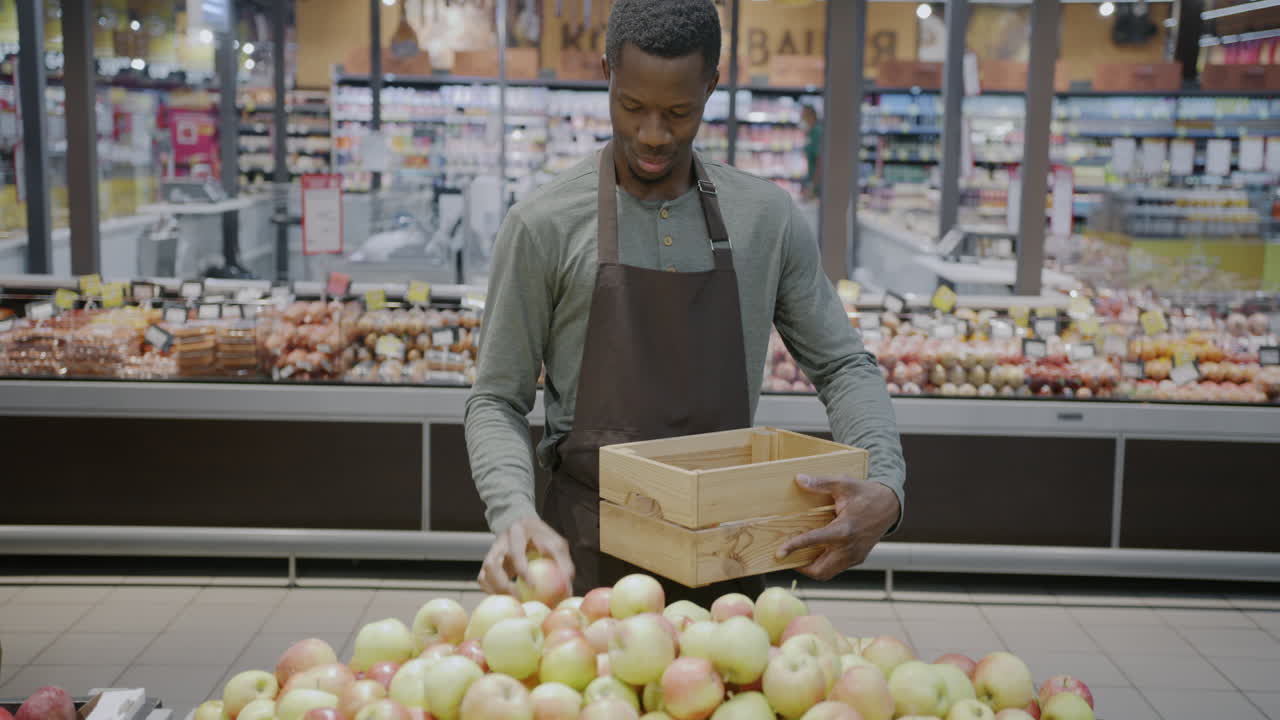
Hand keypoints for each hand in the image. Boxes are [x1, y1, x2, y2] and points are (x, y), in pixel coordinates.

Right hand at [478, 514, 574, 595]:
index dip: (522, 570)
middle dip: (503, 585)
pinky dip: (492, 592)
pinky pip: (483, 581)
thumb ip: (563, 562)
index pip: (515, 553)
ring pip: (484, 575)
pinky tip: (507, 599)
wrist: (523, 526)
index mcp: (516, 533)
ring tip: (513, 601)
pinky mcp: (487, 565)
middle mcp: (499, 543)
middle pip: (491, 565)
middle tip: (518, 598)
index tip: (533, 586)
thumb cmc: (542, 537)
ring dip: (496, 591)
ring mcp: (490, 554)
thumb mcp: (556, 543)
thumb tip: (569, 586)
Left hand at [776, 474, 900, 580]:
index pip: (814, 542)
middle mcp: (849, 548)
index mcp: (844, 530)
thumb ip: (821, 483)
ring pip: (828, 573)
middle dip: (801, 567)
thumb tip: (799, 479)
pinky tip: (816, 550)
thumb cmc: (866, 493)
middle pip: (820, 570)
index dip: (794, 548)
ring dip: (813, 567)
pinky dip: (824, 564)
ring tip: (800, 554)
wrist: (890, 505)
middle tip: (788, 556)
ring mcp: (855, 556)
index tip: (779, 554)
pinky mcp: (858, 558)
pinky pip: (837, 567)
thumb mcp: (844, 483)